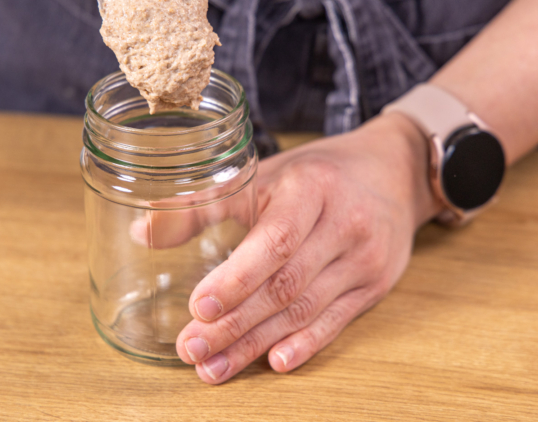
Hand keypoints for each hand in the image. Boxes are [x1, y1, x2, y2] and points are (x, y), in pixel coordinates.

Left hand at [175, 113, 440, 382]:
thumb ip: (206, 204)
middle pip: (285, 284)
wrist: (394, 172)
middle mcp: (344, 224)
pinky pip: (336, 322)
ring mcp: (364, 259)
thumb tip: (143, 232)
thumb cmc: (319, 174)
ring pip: (305, 309)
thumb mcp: (266, 174)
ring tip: (213, 367)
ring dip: (256, 343)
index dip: (236, 279)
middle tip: (191, 349)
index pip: (274, 241)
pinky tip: (273, 363)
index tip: (197, 308)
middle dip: (234, 323)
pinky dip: (303, 345)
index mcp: (312, 189)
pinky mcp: (375, 286)